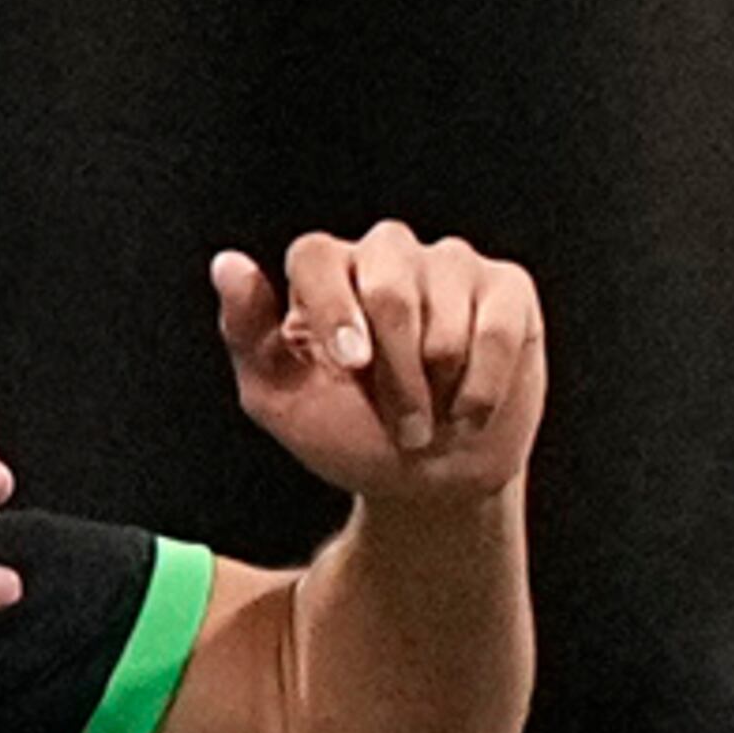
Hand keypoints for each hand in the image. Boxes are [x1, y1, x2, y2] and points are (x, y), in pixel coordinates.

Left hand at [212, 224, 543, 506]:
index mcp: (325, 272)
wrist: (425, 479)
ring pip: (447, 310)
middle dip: (395, 372)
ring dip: (439, 385)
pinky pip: (498, 324)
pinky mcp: (506, 289)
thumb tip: (227, 263)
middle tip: (401, 423)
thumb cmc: (347, 432)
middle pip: (388, 286)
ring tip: (433, 413)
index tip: (352, 366)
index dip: (334, 309)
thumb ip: (248, 332)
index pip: (316, 255)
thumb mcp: (280, 397)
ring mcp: (449, 265)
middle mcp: (386, 253)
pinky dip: (484, 383)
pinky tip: (470, 408)